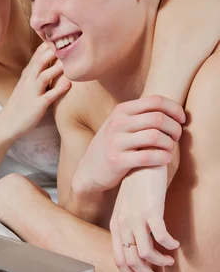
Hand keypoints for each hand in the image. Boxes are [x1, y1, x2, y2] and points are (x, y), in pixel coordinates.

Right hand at [1, 42, 70, 139]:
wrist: (7, 123)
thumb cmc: (21, 102)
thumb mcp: (27, 83)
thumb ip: (37, 71)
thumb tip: (51, 59)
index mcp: (28, 73)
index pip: (38, 53)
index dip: (50, 44)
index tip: (64, 35)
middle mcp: (29, 80)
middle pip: (41, 60)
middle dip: (54, 51)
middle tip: (69, 42)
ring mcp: (32, 92)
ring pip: (44, 76)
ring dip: (57, 68)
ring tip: (71, 62)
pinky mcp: (37, 106)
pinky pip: (48, 96)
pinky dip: (59, 89)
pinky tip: (69, 84)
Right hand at [71, 95, 185, 195]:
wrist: (89, 170)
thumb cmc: (113, 146)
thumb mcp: (120, 124)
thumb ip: (140, 115)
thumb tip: (172, 109)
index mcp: (121, 111)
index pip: (155, 100)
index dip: (174, 108)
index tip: (181, 119)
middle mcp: (117, 123)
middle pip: (158, 118)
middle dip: (175, 128)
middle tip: (176, 136)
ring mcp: (115, 142)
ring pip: (155, 137)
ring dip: (169, 144)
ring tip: (169, 149)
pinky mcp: (117, 161)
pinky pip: (148, 157)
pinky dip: (163, 158)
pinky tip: (165, 159)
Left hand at [110, 164, 179, 271]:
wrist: (141, 162)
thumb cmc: (136, 186)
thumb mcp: (126, 209)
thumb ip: (129, 228)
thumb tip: (139, 250)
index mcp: (115, 225)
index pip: (119, 259)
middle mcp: (123, 224)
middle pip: (132, 261)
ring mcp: (136, 218)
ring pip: (145, 254)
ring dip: (160, 262)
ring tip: (170, 261)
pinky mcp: (151, 211)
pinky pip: (161, 237)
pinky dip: (169, 245)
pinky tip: (175, 244)